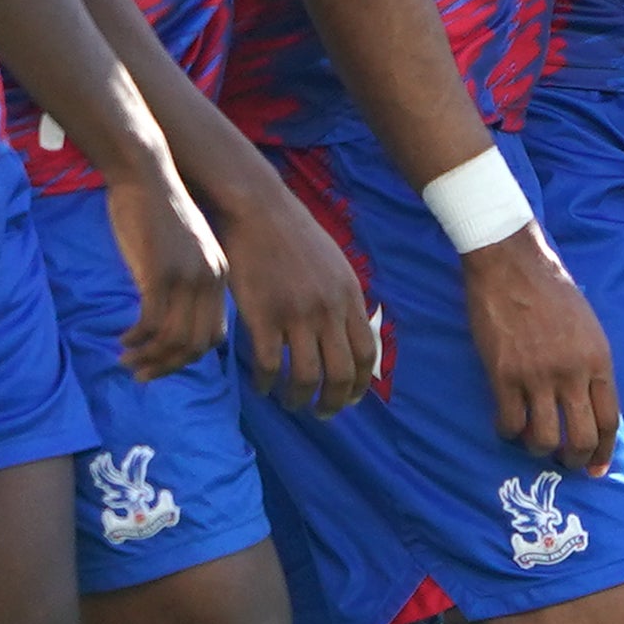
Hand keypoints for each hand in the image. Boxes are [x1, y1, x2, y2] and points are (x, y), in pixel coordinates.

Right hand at [104, 167, 229, 380]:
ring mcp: (186, 277)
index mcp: (219, 276)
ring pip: (173, 340)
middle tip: (140, 373)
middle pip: (196, 345)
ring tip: (126, 360)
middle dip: (166, 367)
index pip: (213, 336)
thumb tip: (168, 322)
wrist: (145, 174)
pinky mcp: (160, 272)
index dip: (187, 358)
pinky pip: (152, 323)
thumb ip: (184, 282)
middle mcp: (209, 280)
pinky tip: (123, 339)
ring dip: (148, 357)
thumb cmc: (156, 211)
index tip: (161, 363)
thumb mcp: (182, 251)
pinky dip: (137, 339)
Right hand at [217, 179, 379, 415]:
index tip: (350, 400)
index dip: (360, 385)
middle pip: (340, 374)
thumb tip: (350, 331)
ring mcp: (296, 314)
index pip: (365, 354)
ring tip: (291, 403)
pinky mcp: (263, 315)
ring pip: (304, 377)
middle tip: (322, 413)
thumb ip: (344, 299)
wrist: (258, 209)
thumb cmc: (294, 235)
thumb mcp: (334, 264)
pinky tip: (260, 385)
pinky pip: (268, 365)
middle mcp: (328, 309)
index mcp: (349, 297)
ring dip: (299, 399)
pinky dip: (265, 383)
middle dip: (334, 402)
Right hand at [463, 223, 619, 473]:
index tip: (597, 469)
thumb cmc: (551, 289)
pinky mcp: (503, 375)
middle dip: (575, 459)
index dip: (604, 451)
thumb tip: (590, 405)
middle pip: (581, 438)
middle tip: (565, 462)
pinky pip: (509, 423)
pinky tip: (508, 425)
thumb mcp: (587, 326)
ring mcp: (537, 375)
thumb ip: (591, 365)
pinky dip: (509, 433)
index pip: (609, 420)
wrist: (511, 262)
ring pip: (544, 439)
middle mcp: (573, 372)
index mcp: (598, 359)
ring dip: (540, 450)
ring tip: (534, 443)